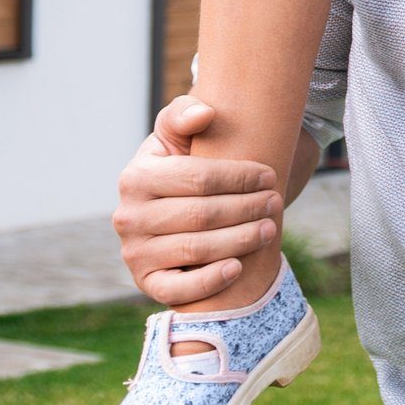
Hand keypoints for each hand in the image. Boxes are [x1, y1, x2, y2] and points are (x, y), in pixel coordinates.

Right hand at [111, 95, 278, 305]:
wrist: (167, 205)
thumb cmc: (177, 164)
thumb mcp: (174, 135)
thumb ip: (182, 114)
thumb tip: (204, 114)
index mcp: (135, 177)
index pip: (197, 178)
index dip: (239, 177)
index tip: (269, 175)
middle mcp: (128, 217)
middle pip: (200, 215)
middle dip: (246, 208)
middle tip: (275, 202)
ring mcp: (135, 253)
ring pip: (195, 249)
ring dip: (239, 240)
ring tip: (269, 228)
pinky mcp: (146, 283)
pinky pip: (177, 290)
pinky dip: (209, 281)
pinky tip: (237, 267)